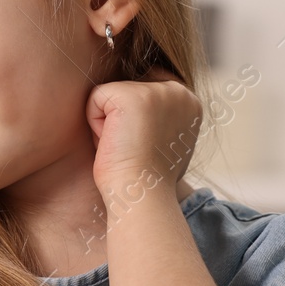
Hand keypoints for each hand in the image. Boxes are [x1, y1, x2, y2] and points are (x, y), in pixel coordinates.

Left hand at [86, 66, 201, 196]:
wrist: (142, 194)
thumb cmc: (149, 178)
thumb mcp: (167, 141)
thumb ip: (160, 118)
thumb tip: (141, 113)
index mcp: (189, 102)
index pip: (144, 92)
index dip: (134, 119)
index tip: (144, 146)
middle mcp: (177, 91)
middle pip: (125, 91)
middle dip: (120, 121)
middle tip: (132, 148)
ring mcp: (155, 90)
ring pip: (110, 96)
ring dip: (107, 123)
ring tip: (124, 146)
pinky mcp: (130, 94)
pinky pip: (95, 98)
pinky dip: (95, 123)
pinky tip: (114, 141)